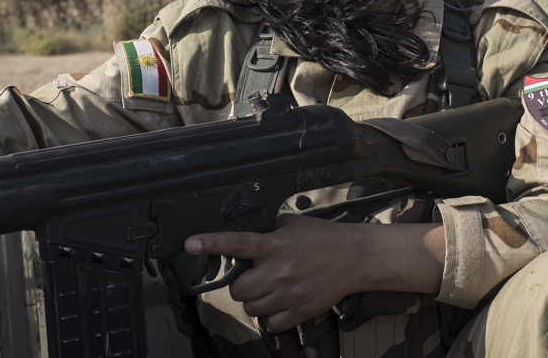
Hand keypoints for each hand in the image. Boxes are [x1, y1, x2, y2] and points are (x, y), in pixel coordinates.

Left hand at [185, 214, 367, 331]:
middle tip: (254, 276)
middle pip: (239, 288)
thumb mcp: (293, 224)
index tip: (191, 244)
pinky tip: (280, 302)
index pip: (238, 244)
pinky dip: (270, 316)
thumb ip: (269, 228)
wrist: (356, 258)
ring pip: (251, 308)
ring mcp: (289, 294)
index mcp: (277, 245)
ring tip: (269, 288)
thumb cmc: (325, 239)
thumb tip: (248, 230)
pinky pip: (270, 324)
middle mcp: (280, 271)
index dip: (211, 243)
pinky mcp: (299, 311)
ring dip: (255, 300)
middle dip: (241, 283)